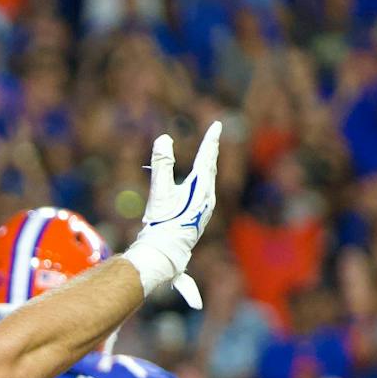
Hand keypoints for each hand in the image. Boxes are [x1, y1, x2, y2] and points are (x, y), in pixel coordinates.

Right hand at [124, 121, 221, 307]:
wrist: (165, 252)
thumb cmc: (162, 223)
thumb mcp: (160, 191)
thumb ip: (162, 164)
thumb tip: (164, 138)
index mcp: (201, 188)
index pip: (206, 158)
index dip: (210, 140)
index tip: (217, 125)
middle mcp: (207, 197)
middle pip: (210, 168)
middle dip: (211, 151)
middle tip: (214, 136)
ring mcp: (205, 207)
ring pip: (209, 180)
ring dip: (207, 165)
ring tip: (209, 155)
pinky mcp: (199, 216)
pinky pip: (205, 191)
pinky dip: (203, 179)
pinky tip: (200, 184)